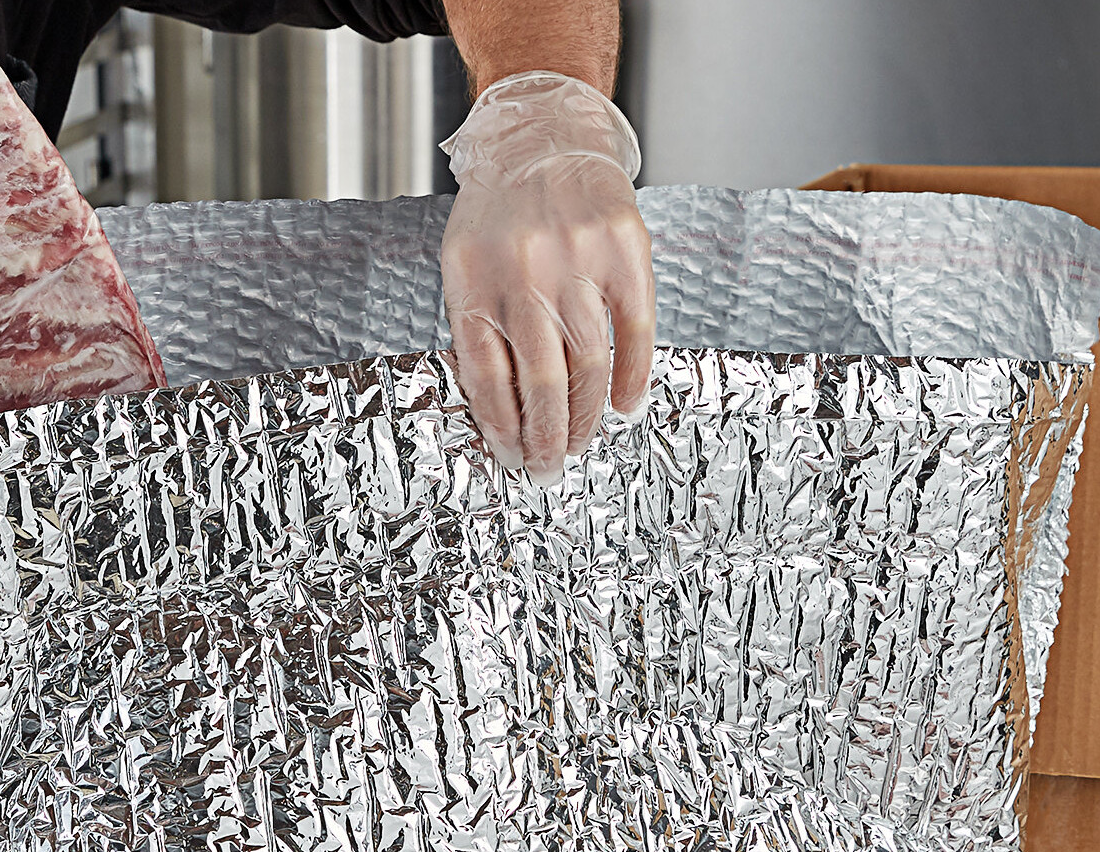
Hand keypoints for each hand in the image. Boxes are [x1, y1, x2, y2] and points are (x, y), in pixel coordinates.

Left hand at [440, 71, 655, 484]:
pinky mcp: (625, 249)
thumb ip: (477, 330)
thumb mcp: (463, 266)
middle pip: (542, 381)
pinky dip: (632, 375)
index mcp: (472, 281)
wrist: (543, 134)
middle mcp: (523, 272)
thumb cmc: (498, 213)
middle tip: (549, 470)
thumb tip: (499, 414)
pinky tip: (625, 405)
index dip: (501, 429)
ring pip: (588, 364)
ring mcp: (577, 259)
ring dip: (586, 416)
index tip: (511, 459)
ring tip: (581, 444)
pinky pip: (635, 329)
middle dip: (546, 438)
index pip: (486, 378)